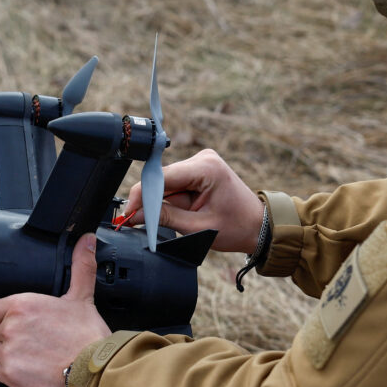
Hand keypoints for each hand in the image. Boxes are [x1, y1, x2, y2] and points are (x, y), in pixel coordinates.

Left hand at [0, 233, 109, 386]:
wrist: (92, 371)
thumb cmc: (87, 336)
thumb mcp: (82, 297)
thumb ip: (81, 267)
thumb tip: (86, 241)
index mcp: (22, 305)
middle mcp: (10, 327)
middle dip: (8, 335)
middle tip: (35, 339)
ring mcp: (7, 351)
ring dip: (10, 354)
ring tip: (36, 354)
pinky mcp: (9, 374)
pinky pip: (0, 372)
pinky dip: (12, 372)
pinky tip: (32, 368)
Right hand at [121, 149, 264, 253]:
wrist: (258, 226)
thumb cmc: (236, 227)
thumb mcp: (197, 227)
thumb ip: (164, 218)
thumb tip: (135, 215)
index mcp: (206, 168)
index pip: (163, 177)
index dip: (143, 195)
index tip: (128, 212)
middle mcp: (203, 158)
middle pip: (163, 179)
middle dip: (153, 201)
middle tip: (141, 221)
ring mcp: (202, 162)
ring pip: (168, 183)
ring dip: (167, 202)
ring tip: (182, 219)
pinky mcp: (199, 170)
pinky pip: (176, 184)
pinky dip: (174, 199)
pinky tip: (184, 211)